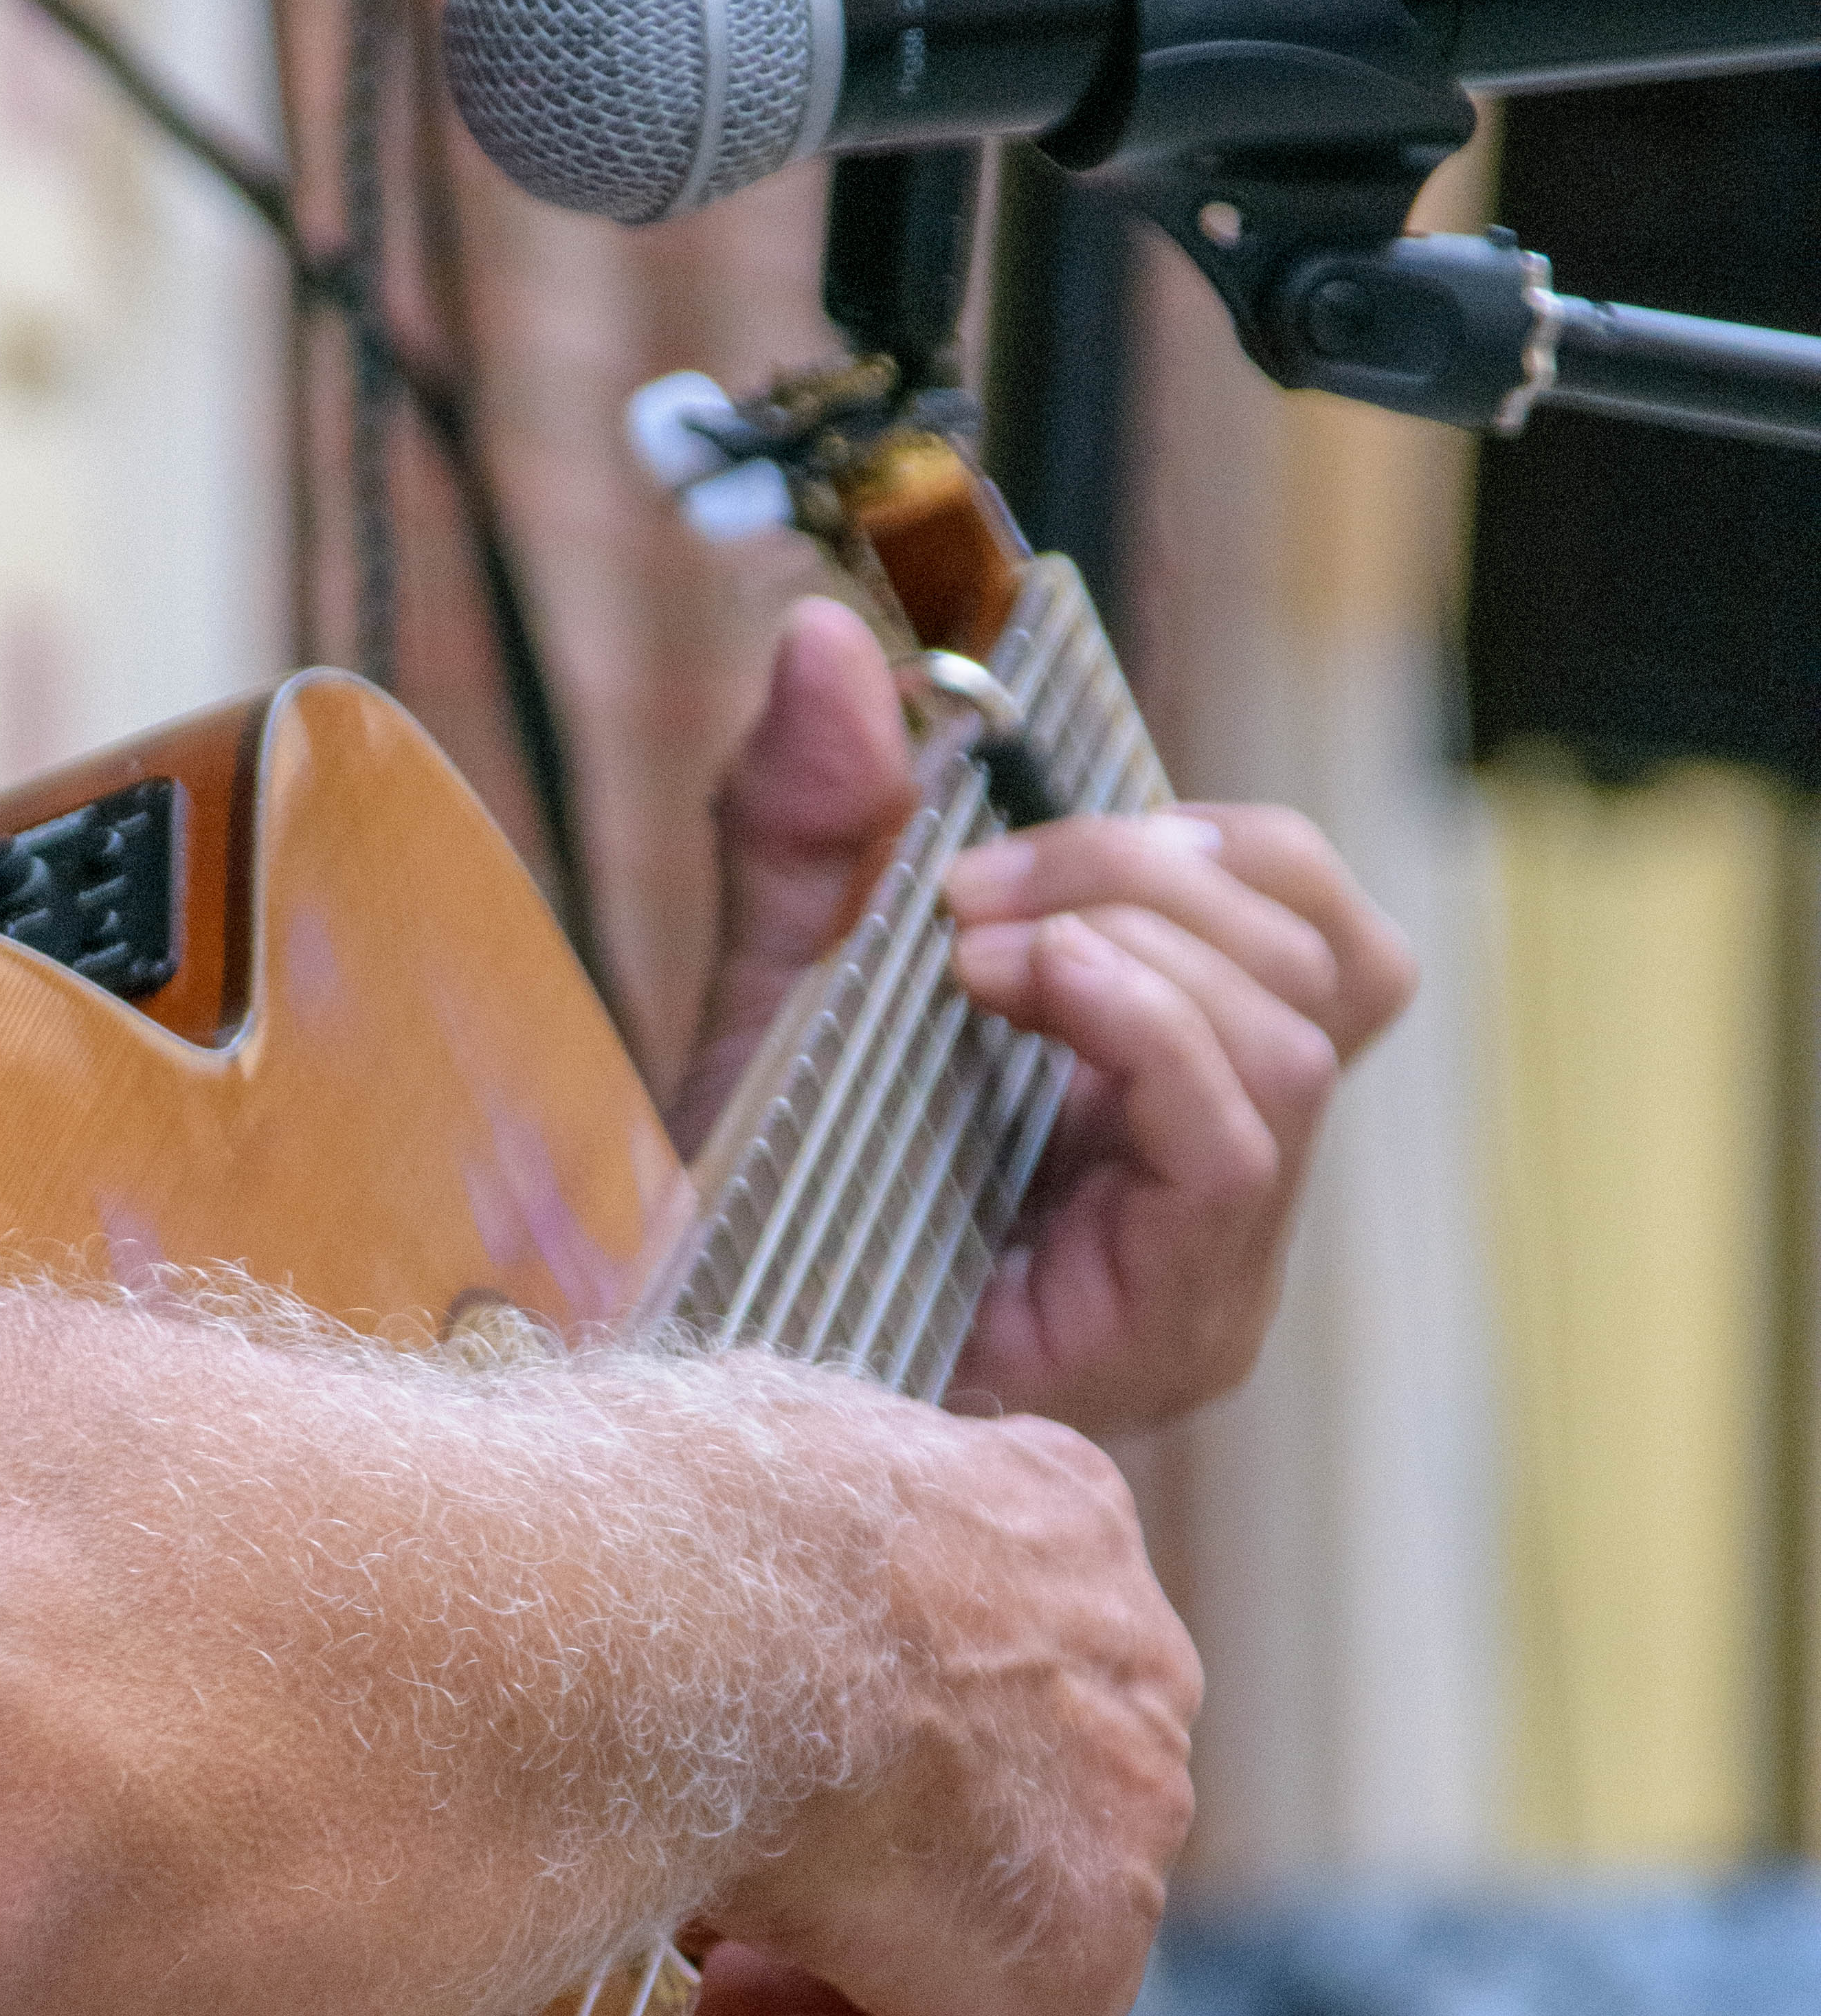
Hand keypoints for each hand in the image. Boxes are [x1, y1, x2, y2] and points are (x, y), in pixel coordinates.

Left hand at [685, 596, 1417, 1436]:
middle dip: (1149, 872)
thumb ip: (810, 819)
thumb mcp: (774, 976)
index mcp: (1175, 1093)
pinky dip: (1143, 1024)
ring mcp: (1220, 1262)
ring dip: (1138, 939)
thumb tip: (826, 642)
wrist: (686, 1374)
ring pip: (1303, 1029)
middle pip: (1329, 956)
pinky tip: (1022, 992)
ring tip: (978, 951)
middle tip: (972, 887)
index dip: (1203, 835)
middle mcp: (1227, 1183)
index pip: (1311, 922)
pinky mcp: (1181, 1319)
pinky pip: (1239, 1133)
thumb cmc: (748, 1210)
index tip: (1015, 822)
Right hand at [694, 1394, 1199, 2015]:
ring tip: (716, 2006)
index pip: (993, 1654)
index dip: (868, 1745)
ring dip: (859, 1981)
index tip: (757, 1784)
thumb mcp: (723, 1486)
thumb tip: (675, 1584)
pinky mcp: (1077, 1969)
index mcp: (1045, 1512)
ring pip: (1005, 1938)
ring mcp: (1121, 1820)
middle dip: (869, 1872)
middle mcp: (1123, 1656)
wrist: (689, 1613)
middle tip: (730, 1920)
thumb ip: (763, 1553)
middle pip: (1007, 1805)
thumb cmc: (660, 1532)